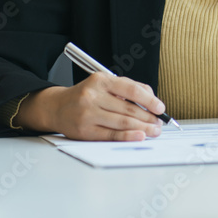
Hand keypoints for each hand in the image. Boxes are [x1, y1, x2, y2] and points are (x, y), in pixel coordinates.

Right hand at [16, 73, 164, 140]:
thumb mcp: (105, 83)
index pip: (131, 90)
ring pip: (122, 122)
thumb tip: (152, 100)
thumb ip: (129, 88)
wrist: (57, 107)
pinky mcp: (84, 131)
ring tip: (153, 131)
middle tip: (159, 124)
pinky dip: (128, 136)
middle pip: (129, 109)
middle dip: (148, 118)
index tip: (160, 108)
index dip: (150, 100)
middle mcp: (93, 96)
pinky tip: (139, 136)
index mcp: (101, 80)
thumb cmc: (87, 95)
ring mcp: (87, 114)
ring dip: (142, 128)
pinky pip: (111, 135)